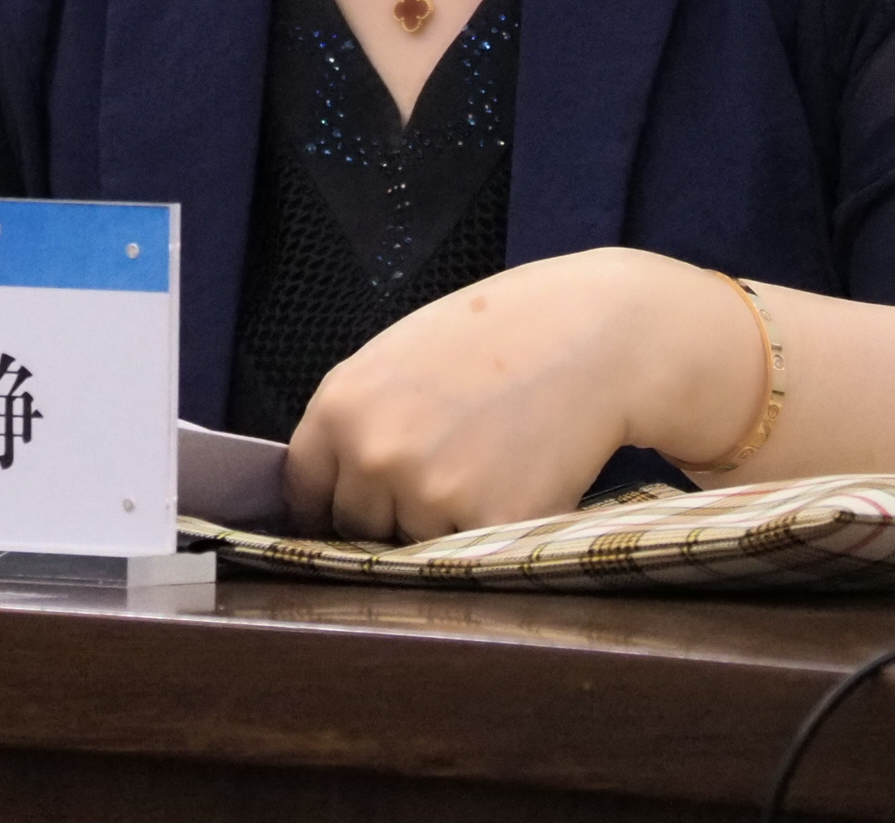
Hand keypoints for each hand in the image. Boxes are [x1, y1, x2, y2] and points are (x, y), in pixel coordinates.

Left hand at [283, 248, 759, 541]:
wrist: (590, 337)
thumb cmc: (495, 340)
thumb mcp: (398, 360)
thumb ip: (356, 422)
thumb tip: (323, 494)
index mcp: (339, 407)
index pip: (304, 492)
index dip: (330, 503)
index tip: (348, 510)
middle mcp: (372, 454)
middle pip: (355, 527)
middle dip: (387, 514)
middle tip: (441, 470)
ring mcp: (428, 494)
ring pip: (411, 545)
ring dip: (438, 527)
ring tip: (483, 468)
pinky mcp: (485, 525)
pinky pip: (464, 556)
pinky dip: (485, 534)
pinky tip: (512, 483)